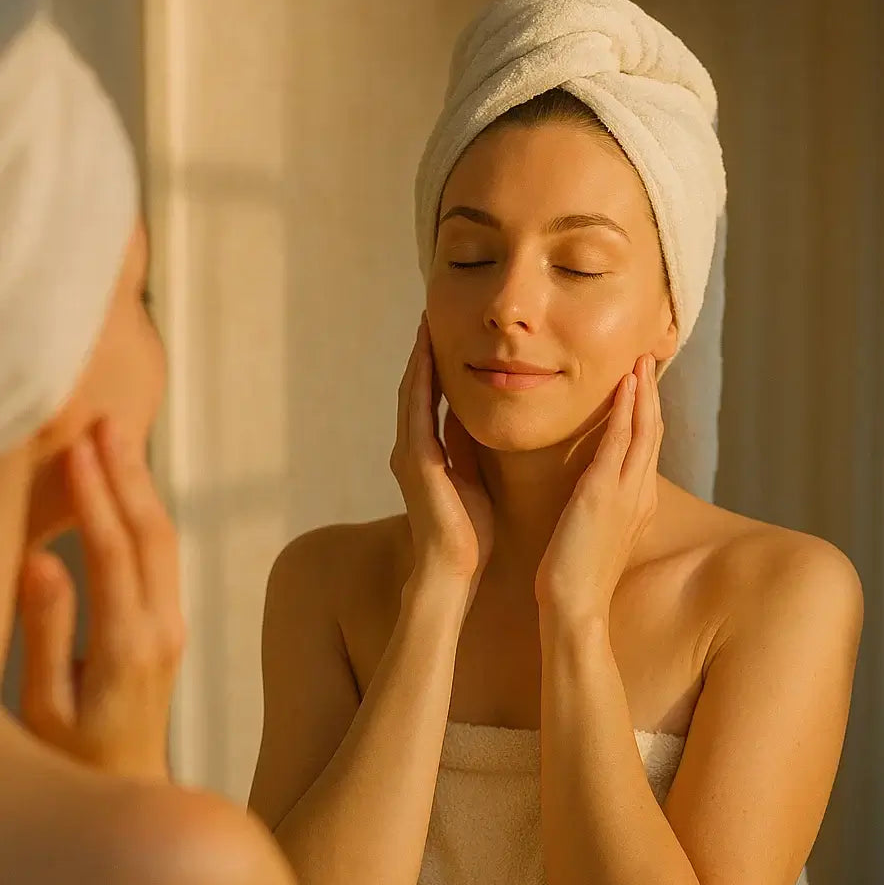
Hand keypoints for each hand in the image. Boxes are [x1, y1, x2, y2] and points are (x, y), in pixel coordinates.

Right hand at [17, 420, 183, 781]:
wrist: (129, 785)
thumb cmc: (75, 754)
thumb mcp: (46, 702)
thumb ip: (49, 632)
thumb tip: (45, 561)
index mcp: (129, 644)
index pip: (114, 554)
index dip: (96, 498)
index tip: (78, 449)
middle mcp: (162, 626)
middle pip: (152, 535)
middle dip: (129, 475)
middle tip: (105, 422)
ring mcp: (173, 622)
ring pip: (164, 541)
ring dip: (141, 487)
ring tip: (117, 439)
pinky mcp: (170, 622)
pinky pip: (161, 557)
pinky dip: (143, 514)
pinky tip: (126, 487)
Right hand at [390, 315, 493, 599]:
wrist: (454, 569)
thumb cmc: (470, 533)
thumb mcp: (473, 479)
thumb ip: (468, 448)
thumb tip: (472, 417)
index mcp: (425, 455)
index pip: (427, 399)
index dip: (432, 366)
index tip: (442, 334)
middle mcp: (410, 449)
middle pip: (414, 389)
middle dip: (422, 353)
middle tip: (429, 315)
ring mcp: (409, 454)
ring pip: (411, 393)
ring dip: (418, 358)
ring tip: (426, 324)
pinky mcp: (416, 462)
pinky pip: (416, 411)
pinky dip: (421, 381)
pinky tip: (428, 356)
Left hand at [535, 353, 662, 618]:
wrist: (574, 607)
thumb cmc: (576, 577)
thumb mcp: (593, 535)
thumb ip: (598, 509)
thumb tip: (590, 494)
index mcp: (636, 503)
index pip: (645, 448)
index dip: (646, 414)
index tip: (641, 385)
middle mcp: (639, 494)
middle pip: (652, 432)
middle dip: (651, 394)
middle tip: (648, 358)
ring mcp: (625, 493)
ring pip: (643, 431)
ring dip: (643, 393)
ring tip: (641, 361)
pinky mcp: (603, 494)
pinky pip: (620, 443)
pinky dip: (626, 412)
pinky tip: (625, 387)